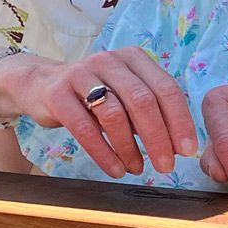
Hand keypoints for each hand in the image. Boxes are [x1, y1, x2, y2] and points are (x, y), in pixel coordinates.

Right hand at [4, 47, 198, 178]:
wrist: (39, 84)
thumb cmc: (90, 94)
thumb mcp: (122, 93)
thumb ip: (147, 112)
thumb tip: (178, 145)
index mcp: (132, 58)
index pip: (165, 88)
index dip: (180, 121)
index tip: (187, 150)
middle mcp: (109, 61)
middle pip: (143, 101)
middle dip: (158, 138)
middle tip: (167, 166)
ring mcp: (81, 75)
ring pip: (115, 115)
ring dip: (130, 148)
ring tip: (138, 169)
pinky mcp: (58, 94)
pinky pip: (85, 128)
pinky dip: (103, 153)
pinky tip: (115, 169)